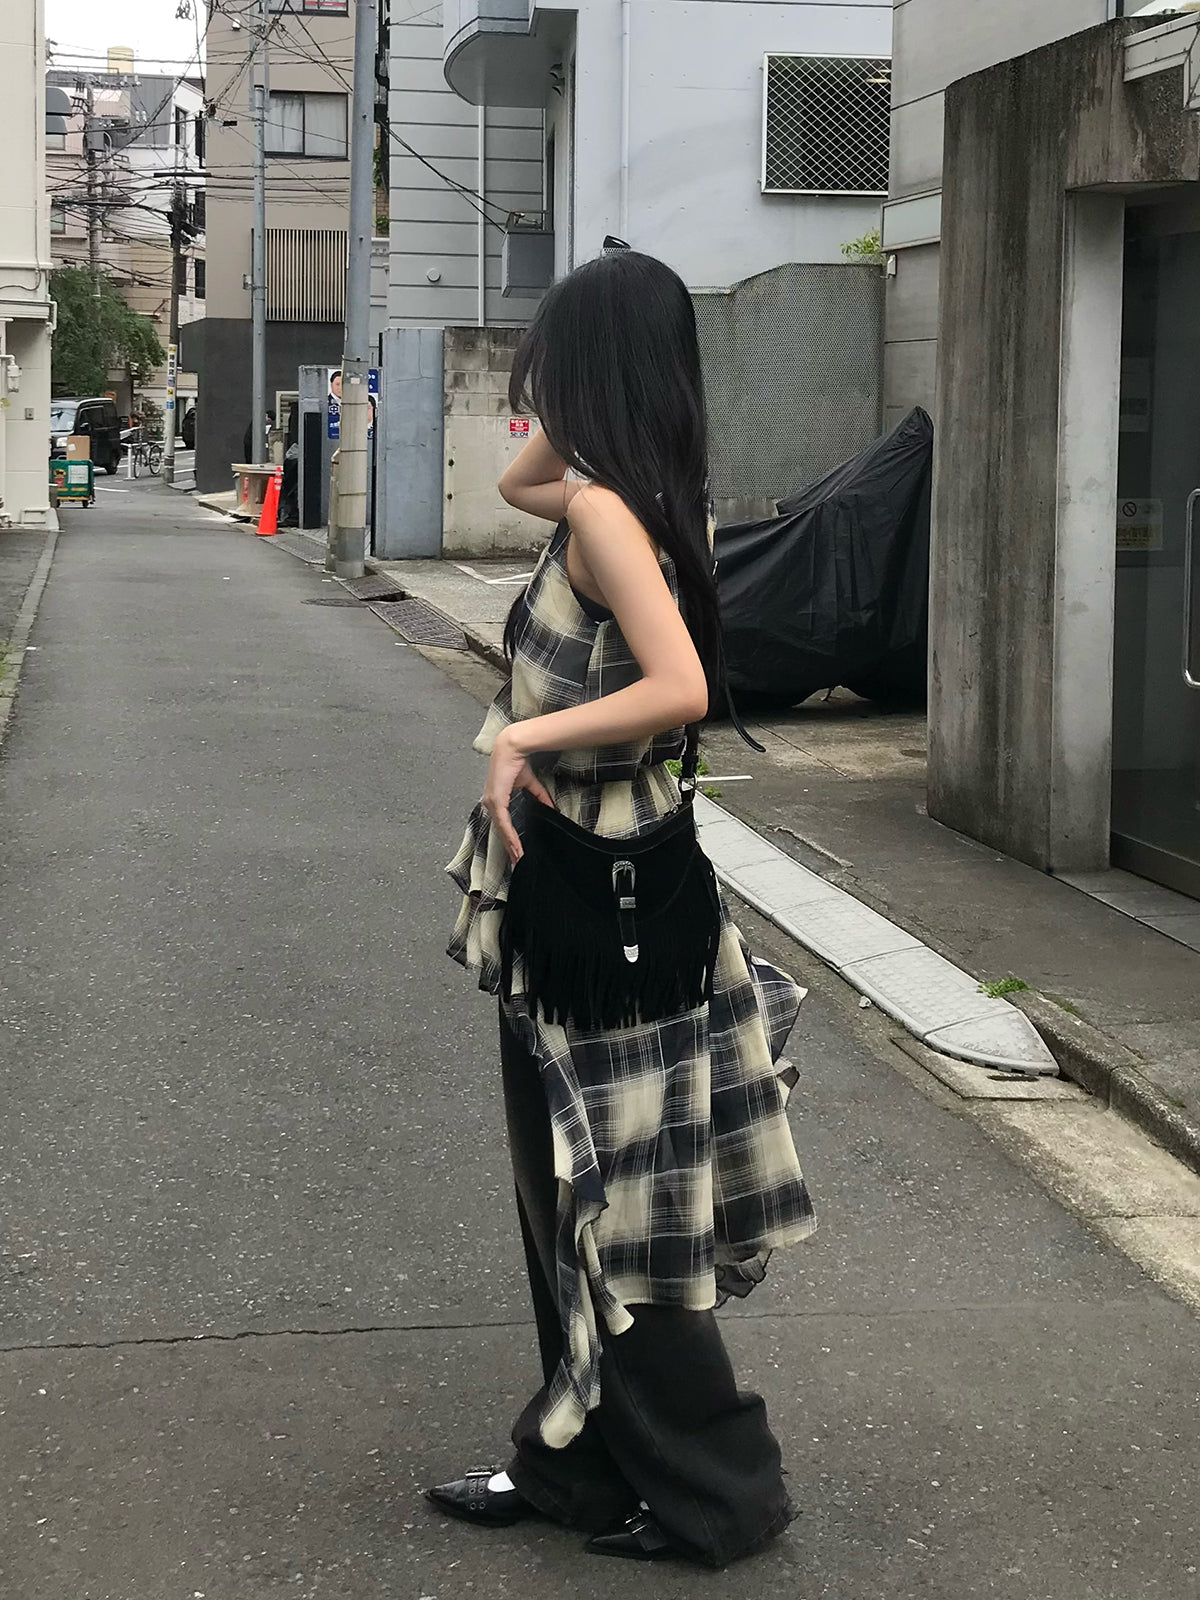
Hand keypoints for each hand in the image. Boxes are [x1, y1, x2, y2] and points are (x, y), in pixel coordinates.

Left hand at [482, 727, 554, 864]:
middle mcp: (490, 802)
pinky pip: (504, 823)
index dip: (509, 838)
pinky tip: (515, 846)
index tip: (516, 852)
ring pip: (501, 830)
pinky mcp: (496, 800)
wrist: (512, 748)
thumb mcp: (530, 783)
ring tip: (518, 859)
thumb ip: (539, 796)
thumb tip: (551, 807)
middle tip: (516, 864)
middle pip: (500, 831)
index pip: (502, 824)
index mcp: (496, 799)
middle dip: (509, 848)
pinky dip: (510, 836)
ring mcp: (491, 802)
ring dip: (510, 846)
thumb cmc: (517, 762)